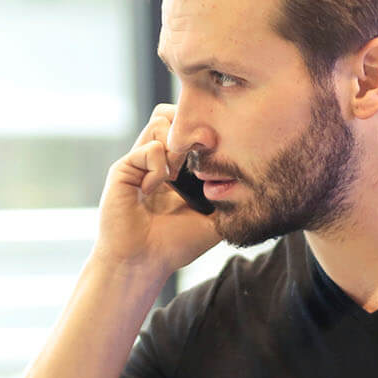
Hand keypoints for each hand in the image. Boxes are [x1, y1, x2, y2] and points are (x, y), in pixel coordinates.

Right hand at [93, 105, 219, 275]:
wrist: (141, 263)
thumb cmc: (174, 245)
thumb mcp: (214, 220)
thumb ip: (229, 197)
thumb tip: (254, 178)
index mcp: (176, 168)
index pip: (189, 129)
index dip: (204, 131)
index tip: (215, 149)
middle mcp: (157, 160)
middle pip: (173, 114)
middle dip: (190, 127)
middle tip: (201, 152)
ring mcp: (139, 163)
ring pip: (160, 121)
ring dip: (175, 144)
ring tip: (176, 174)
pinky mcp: (123, 169)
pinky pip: (149, 149)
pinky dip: (158, 167)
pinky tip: (154, 189)